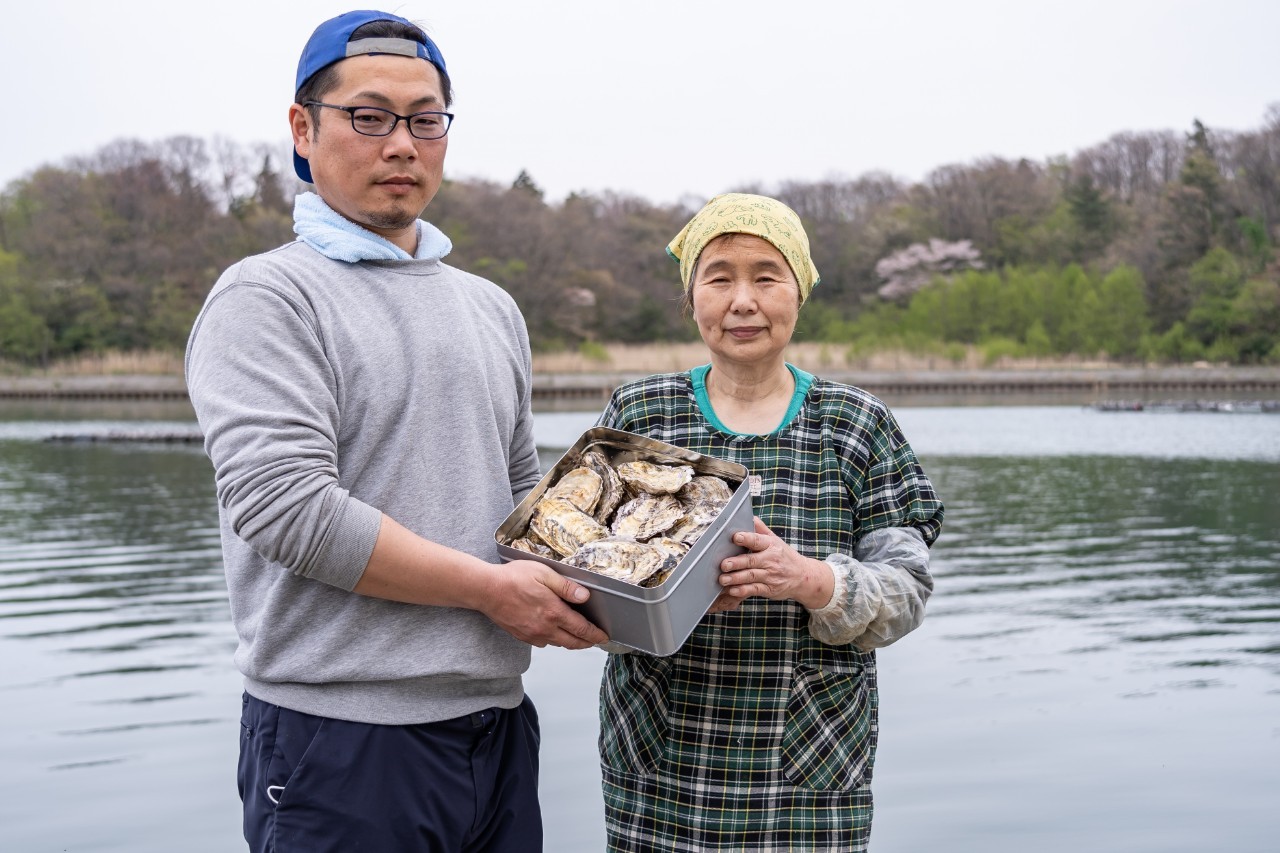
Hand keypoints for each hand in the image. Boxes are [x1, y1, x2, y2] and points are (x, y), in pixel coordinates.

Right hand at [480, 559, 609, 648]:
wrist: (485, 590)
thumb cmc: (512, 578)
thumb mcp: (544, 574)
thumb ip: (566, 587)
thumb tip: (585, 596)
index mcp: (553, 612)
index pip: (581, 629)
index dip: (595, 634)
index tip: (603, 636)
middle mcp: (544, 628)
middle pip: (572, 643)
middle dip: (587, 643)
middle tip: (595, 640)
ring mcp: (532, 635)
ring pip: (558, 644)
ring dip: (570, 642)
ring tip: (577, 635)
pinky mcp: (522, 636)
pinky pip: (543, 643)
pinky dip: (553, 640)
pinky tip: (553, 631)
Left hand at [718, 517, 834, 609]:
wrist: (803, 576)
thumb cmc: (784, 556)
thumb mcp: (776, 540)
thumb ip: (761, 529)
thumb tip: (749, 516)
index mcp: (771, 545)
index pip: (758, 541)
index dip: (746, 538)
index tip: (735, 537)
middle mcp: (771, 560)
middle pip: (751, 560)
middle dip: (736, 563)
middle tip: (723, 564)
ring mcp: (770, 576)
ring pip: (751, 576)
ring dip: (736, 578)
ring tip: (722, 579)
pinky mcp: (769, 589)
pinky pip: (754, 589)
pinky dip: (743, 590)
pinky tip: (733, 590)